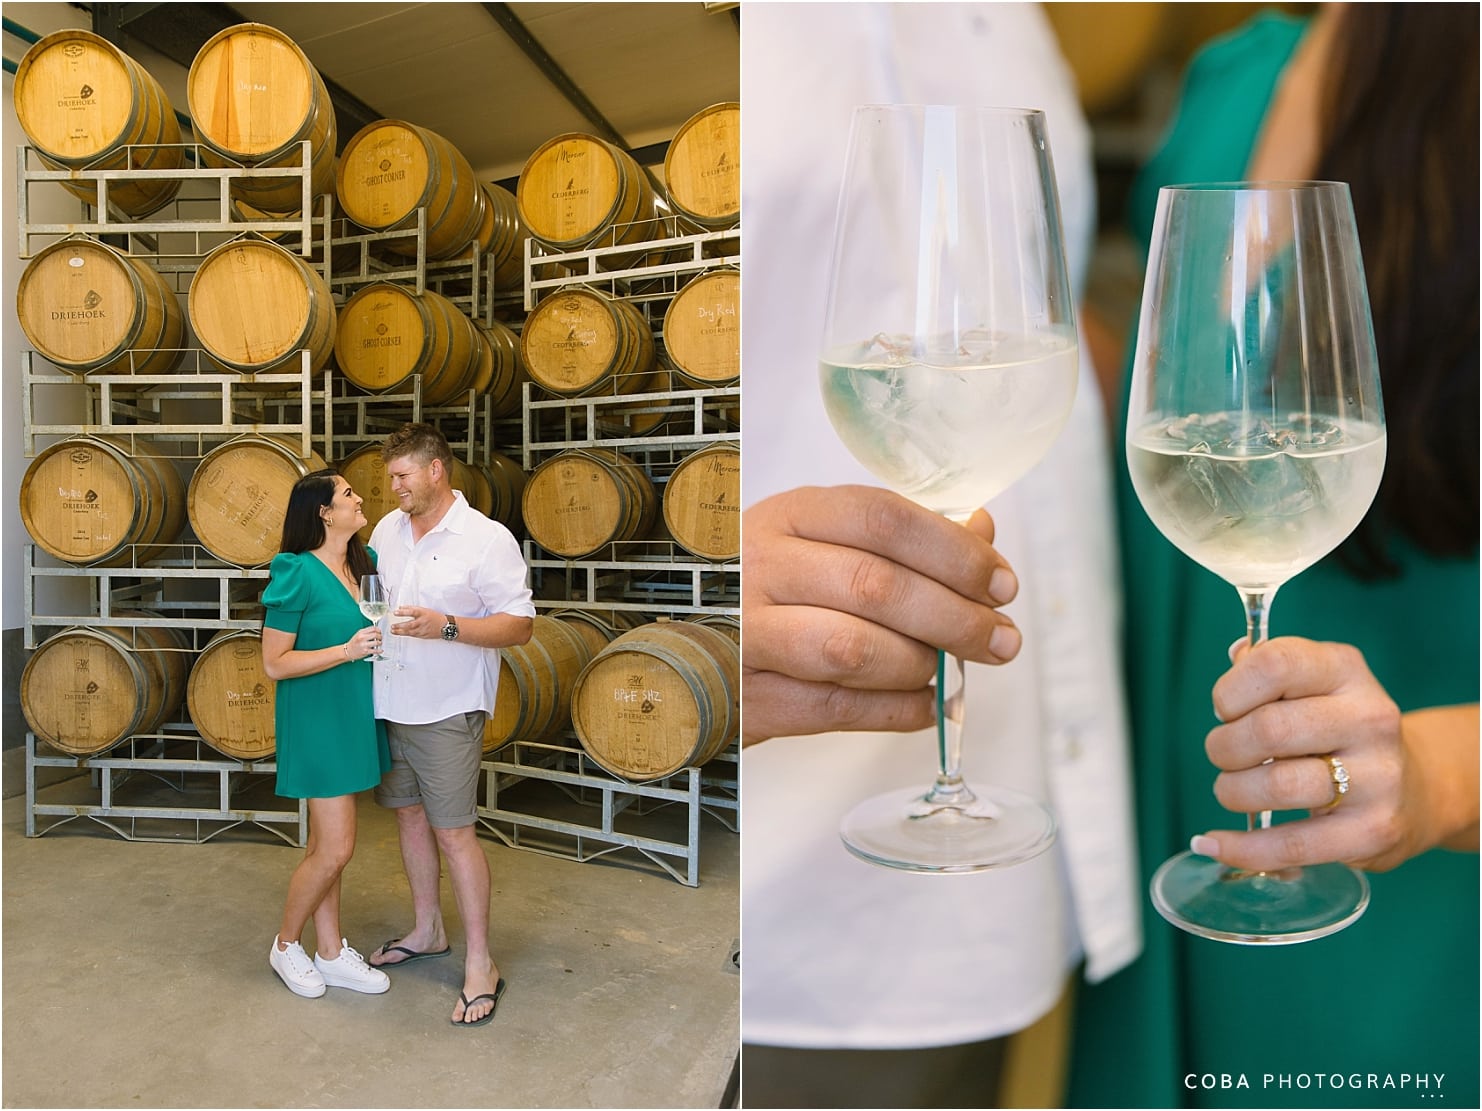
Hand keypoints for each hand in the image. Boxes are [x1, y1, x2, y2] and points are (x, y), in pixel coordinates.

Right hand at [344, 625, 381, 660]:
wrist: (348, 651)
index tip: (380, 632)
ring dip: (380, 643)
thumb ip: (367, 632)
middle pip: (376, 634)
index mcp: (361, 632)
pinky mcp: (365, 651)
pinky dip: (379, 650)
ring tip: (379, 643)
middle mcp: (362, 638)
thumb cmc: (354, 643)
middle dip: (380, 636)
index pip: (373, 628)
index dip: (378, 630)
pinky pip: (375, 650)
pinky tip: (380, 650)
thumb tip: (376, 631)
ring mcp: (364, 645)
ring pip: (377, 642)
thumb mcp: (358, 634)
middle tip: (380, 638)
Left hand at [387, 605, 441, 638]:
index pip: (412, 612)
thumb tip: (401, 607)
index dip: (403, 612)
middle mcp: (422, 621)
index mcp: (423, 613)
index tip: (396, 612)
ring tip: (392, 631)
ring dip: (400, 631)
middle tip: (392, 625)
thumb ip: (413, 608)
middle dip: (399, 625)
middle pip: (409, 624)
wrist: (445, 626)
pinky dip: (406, 634)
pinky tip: (400, 634)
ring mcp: (422, 629)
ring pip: (409, 631)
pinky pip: (413, 635)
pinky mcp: (423, 635)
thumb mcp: (425, 610)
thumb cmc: (435, 617)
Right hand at [742, 485, 1021, 745]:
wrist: (679, 646)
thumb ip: (898, 535)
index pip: (882, 518)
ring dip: (923, 664)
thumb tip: (981, 528)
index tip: (1000, 582)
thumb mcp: (818, 542)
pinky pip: (837, 708)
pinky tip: (926, 703)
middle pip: (876, 585)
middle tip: (1001, 639)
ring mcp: (745, 632)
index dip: (954, 551)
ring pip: (855, 649)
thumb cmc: (764, 589)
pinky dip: (896, 710)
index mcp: (786, 515)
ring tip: (954, 671)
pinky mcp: (746, 696)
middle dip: (956, 617)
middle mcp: (759, 566)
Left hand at [1199, 637, 1432, 872]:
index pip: (1274, 664)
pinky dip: (1241, 848)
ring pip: (1276, 786)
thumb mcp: (1312, 684)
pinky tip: (1215, 844)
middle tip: (1225, 756)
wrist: (1416, 787)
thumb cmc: (1336, 729)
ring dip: (1232, 792)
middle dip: (1224, 747)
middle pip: (1269, 730)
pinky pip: (1290, 845)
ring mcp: (1377, 777)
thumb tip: (1236, 656)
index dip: (1230, 690)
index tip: (1225, 710)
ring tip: (1233, 790)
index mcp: (1345, 670)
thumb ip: (1267, 668)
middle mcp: (1369, 718)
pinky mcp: (1372, 831)